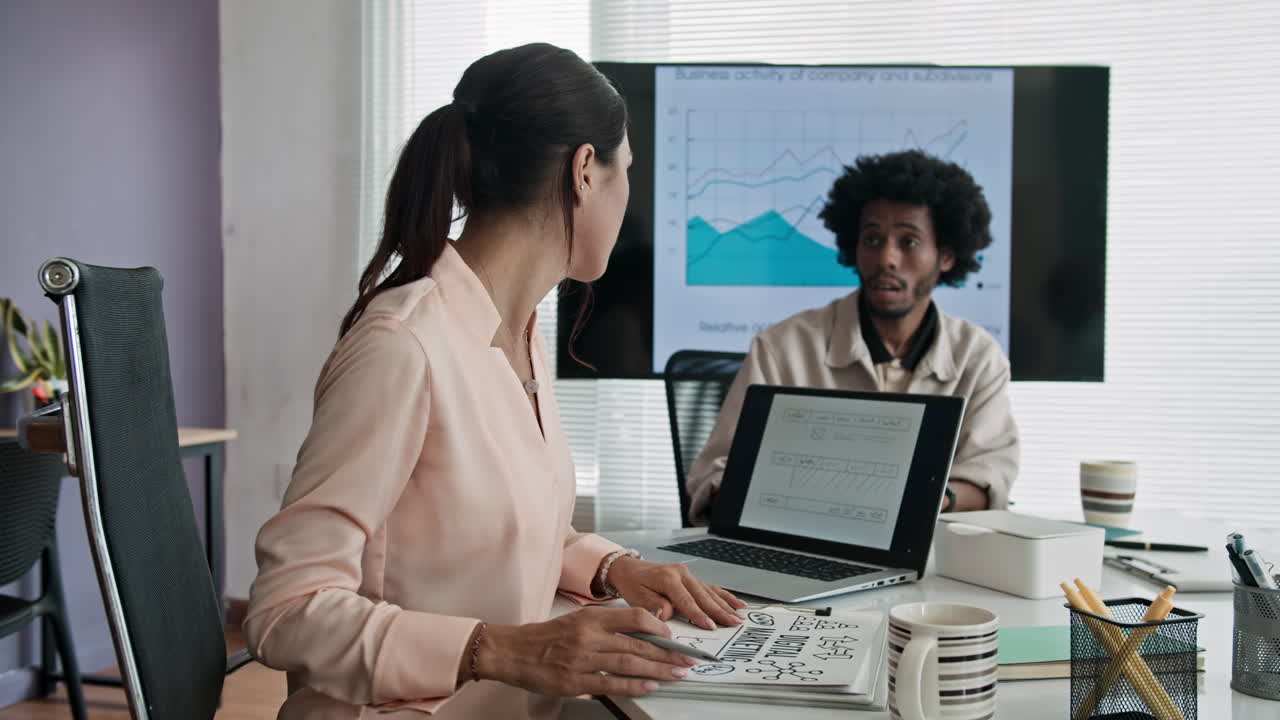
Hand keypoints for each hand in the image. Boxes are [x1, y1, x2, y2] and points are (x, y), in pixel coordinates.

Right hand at [474, 607, 697, 696]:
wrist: (512, 651)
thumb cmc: (546, 637)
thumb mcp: (578, 620)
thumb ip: (607, 625)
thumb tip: (642, 631)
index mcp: (591, 617)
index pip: (634, 617)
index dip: (659, 627)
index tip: (674, 636)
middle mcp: (589, 636)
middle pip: (638, 643)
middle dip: (668, 653)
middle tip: (688, 659)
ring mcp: (582, 660)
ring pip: (629, 663)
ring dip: (658, 670)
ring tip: (677, 674)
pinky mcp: (575, 681)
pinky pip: (611, 684)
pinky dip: (634, 685)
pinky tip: (650, 686)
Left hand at [606, 556, 746, 629]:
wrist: (628, 568)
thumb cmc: (632, 583)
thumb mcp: (636, 596)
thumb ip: (653, 605)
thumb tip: (668, 614)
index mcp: (668, 578)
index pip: (687, 601)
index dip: (699, 615)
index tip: (710, 626)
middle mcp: (681, 573)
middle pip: (704, 596)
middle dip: (720, 611)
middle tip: (733, 623)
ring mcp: (688, 574)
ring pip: (710, 592)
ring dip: (726, 605)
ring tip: (739, 616)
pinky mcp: (691, 578)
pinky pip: (711, 588)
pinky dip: (725, 596)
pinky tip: (737, 602)